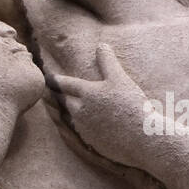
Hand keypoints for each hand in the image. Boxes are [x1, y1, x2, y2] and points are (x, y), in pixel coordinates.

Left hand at [51, 44, 151, 166]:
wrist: (141, 138)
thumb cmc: (131, 106)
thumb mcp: (120, 79)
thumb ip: (108, 62)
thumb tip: (101, 45)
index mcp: (86, 94)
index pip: (65, 84)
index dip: (55, 79)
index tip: (47, 77)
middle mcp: (81, 112)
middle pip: (64, 102)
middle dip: (56, 96)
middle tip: (50, 93)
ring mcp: (85, 129)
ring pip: (70, 118)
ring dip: (65, 112)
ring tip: (63, 109)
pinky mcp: (92, 143)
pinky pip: (80, 133)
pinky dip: (78, 127)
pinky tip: (83, 127)